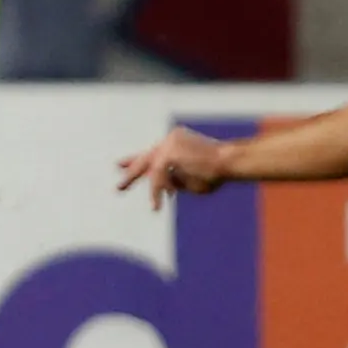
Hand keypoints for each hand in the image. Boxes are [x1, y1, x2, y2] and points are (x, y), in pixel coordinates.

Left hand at [116, 126, 233, 209]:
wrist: (229, 162)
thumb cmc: (217, 172)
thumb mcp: (192, 178)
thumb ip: (176, 180)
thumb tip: (164, 188)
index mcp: (176, 143)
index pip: (152, 152)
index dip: (136, 160)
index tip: (121, 166)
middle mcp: (169, 140)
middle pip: (146, 158)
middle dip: (131, 172)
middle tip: (118, 187)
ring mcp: (168, 144)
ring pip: (153, 172)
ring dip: (154, 191)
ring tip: (155, 207)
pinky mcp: (168, 153)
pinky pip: (157, 177)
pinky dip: (158, 191)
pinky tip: (159, 204)